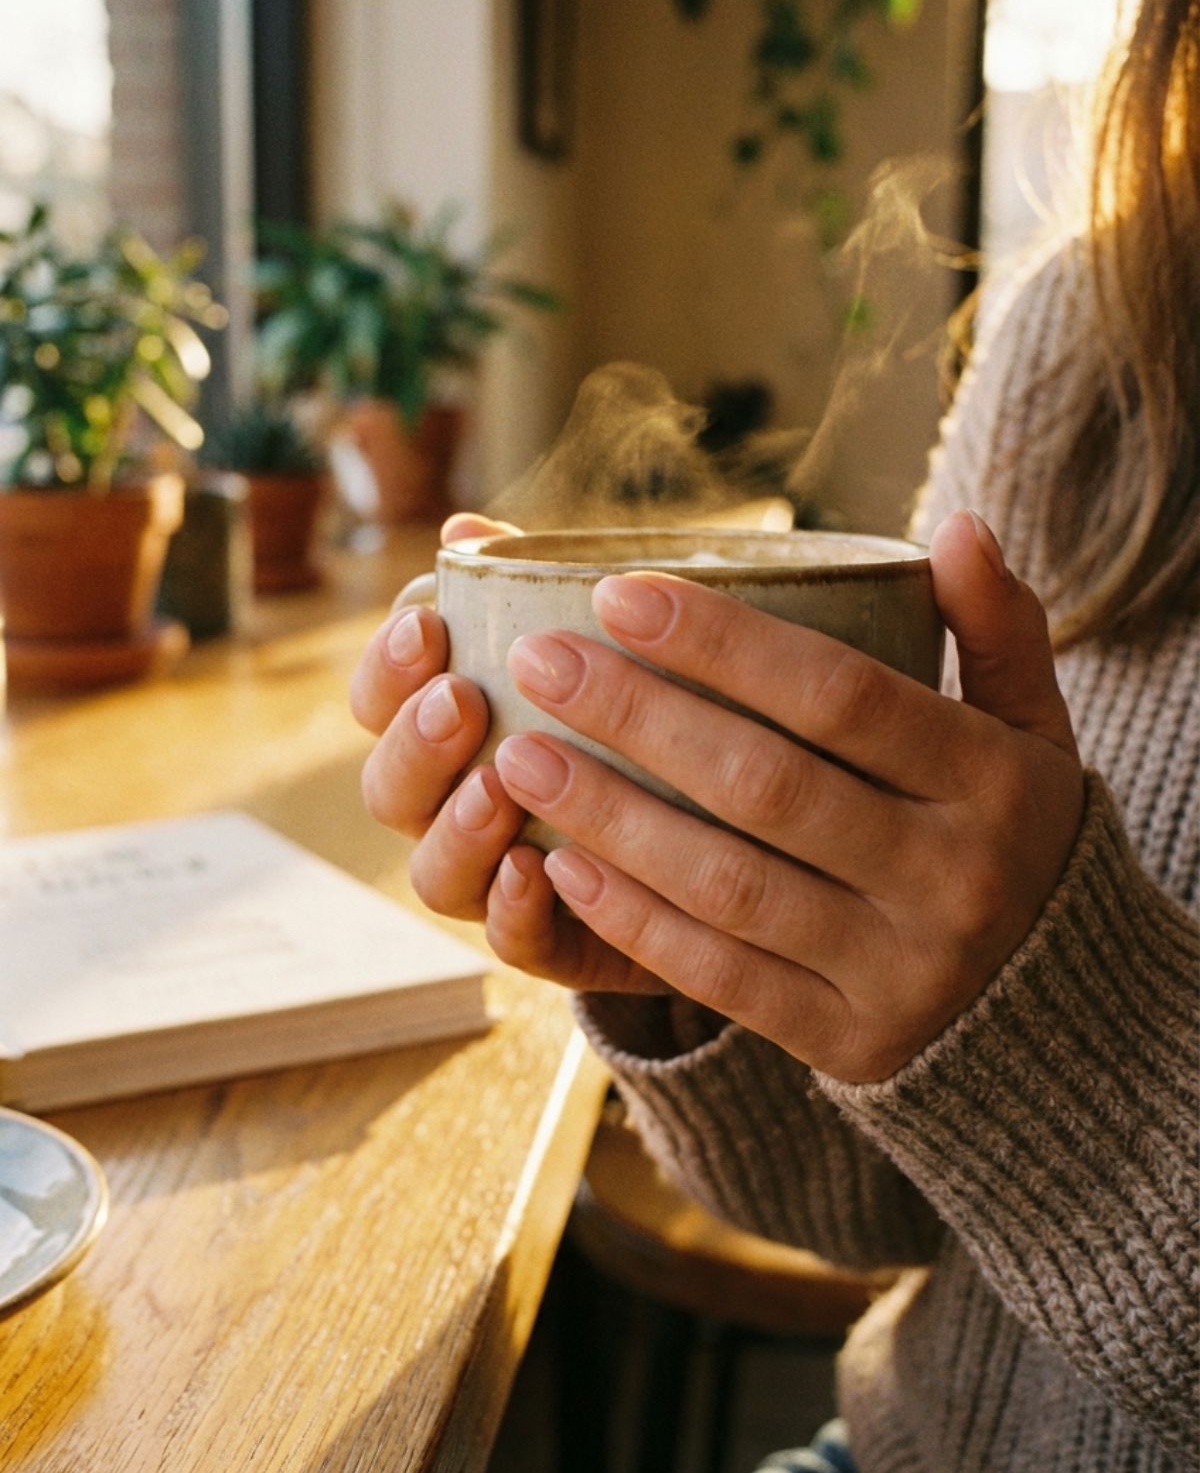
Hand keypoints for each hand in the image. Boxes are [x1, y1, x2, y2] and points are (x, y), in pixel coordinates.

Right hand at [350, 513, 664, 992]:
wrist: (751, 823)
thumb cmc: (655, 706)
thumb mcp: (611, 641)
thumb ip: (535, 591)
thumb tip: (463, 528)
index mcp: (456, 730)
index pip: (383, 701)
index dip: (387, 667)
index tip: (427, 621)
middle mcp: (461, 808)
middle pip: (390, 790)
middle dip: (414, 742)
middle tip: (460, 699)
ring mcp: (502, 880)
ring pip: (436, 873)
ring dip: (456, 827)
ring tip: (496, 786)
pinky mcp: (563, 942)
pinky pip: (514, 944)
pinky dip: (512, 910)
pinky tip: (534, 870)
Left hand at [486, 510, 1084, 1081]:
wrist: (1063, 1013)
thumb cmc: (1017, 835)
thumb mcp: (1034, 731)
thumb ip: (999, 630)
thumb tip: (958, 527)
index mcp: (992, 782)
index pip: (840, 695)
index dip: (724, 643)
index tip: (618, 593)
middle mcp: (951, 877)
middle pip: (766, 784)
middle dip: (636, 716)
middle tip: (536, 660)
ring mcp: (899, 970)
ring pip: (729, 884)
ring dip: (610, 818)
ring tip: (518, 760)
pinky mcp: (848, 1042)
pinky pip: (724, 978)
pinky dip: (636, 922)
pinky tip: (561, 867)